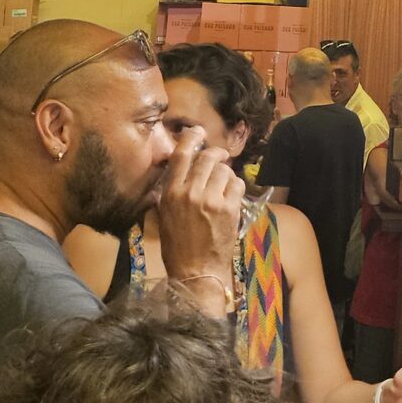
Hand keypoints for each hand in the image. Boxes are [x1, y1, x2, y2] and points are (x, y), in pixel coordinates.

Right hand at [155, 129, 243, 277]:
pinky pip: (237, 184)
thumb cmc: (177, 247)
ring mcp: (211, 200)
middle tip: (219, 158)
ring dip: (226, 173)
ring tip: (223, 185)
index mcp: (170, 194)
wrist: (196, 271)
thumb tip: (176, 171)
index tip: (198, 131)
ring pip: (224, 170)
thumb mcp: (164, 217)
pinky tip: (231, 196)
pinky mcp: (229, 208)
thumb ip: (169, 193)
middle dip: (215, 155)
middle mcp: (190, 192)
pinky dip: (236, 186)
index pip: (181, 156)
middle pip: (207, 158)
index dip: (191, 138)